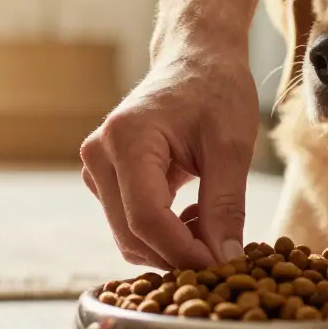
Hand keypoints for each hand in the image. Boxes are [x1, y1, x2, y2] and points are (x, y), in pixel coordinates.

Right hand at [80, 47, 257, 269]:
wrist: (196, 59)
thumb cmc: (216, 91)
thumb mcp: (232, 146)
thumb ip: (226, 206)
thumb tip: (224, 260)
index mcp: (126, 139)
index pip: (145, 219)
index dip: (183, 252)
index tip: (223, 268)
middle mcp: (99, 155)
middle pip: (132, 234)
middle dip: (180, 254)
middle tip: (227, 253)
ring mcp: (96, 168)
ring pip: (129, 236)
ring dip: (173, 246)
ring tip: (214, 223)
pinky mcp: (104, 179)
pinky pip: (130, 225)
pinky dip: (164, 234)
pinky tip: (196, 216)